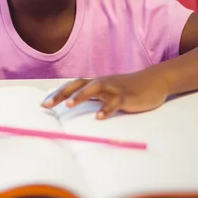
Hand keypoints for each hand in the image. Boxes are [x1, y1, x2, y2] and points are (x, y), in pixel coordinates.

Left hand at [41, 68, 169, 119]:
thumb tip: (74, 105)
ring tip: (70, 105)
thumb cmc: (128, 88)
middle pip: (78, 84)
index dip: (58, 93)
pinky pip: (115, 102)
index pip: (73, 85)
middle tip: (48, 105)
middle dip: (62, 94)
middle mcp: (102, 83)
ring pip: (95, 88)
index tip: (43, 104)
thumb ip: (93, 97)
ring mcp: (114, 88)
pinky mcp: (127, 96)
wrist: (154, 81)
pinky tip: (99, 117)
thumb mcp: (108, 92)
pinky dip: (107, 109)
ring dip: (82, 96)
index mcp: (96, 83)